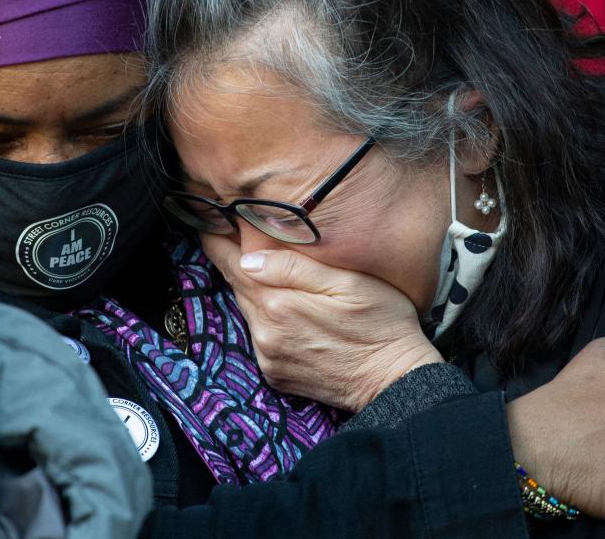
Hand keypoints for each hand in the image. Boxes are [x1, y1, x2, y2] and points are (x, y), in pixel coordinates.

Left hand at [202, 235, 443, 410]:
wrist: (396, 380)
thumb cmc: (382, 322)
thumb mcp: (347, 282)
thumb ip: (295, 268)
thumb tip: (247, 258)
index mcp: (279, 304)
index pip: (234, 266)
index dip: (218, 243)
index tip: (207, 224)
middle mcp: (265, 333)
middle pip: (238, 288)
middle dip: (236, 264)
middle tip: (232, 237)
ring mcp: (268, 357)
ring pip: (249, 313)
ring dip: (253, 293)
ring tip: (266, 273)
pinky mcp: (276, 374)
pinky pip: (260, 338)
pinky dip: (266, 321)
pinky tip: (288, 311)